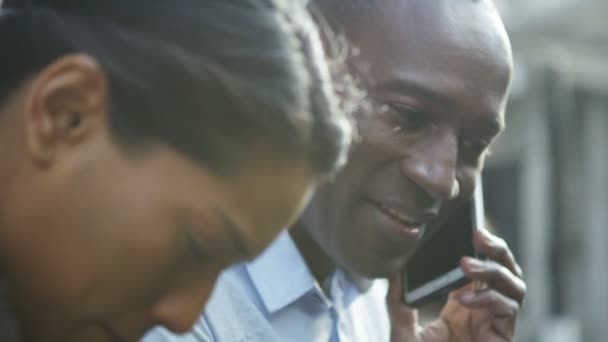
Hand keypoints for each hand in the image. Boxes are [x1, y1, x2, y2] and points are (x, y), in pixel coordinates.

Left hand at [387, 228, 526, 341]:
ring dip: (495, 269)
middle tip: (478, 234)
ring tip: (466, 264)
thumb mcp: (402, 331)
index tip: (465, 227)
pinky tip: (464, 300)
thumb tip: (393, 271)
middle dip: (496, 249)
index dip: (479, 247)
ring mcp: (496, 324)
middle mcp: (483, 311)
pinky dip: (490, 299)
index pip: (480, 267)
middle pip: (505, 270)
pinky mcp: (504, 338)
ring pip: (516, 286)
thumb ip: (399, 303)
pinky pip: (509, 310)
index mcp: (463, 304)